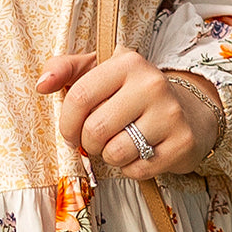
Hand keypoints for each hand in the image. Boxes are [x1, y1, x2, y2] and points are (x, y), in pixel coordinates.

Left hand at [36, 46, 221, 176]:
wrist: (189, 111)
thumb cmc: (130, 93)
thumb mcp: (98, 71)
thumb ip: (65, 69)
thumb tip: (41, 84)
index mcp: (127, 62)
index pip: (80, 97)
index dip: (66, 122)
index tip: (70, 131)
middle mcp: (152, 84)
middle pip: (96, 129)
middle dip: (88, 143)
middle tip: (96, 140)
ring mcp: (171, 114)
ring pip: (116, 152)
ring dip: (109, 156)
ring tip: (119, 143)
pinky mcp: (182, 143)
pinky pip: (138, 169)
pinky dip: (130, 168)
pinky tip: (140, 153)